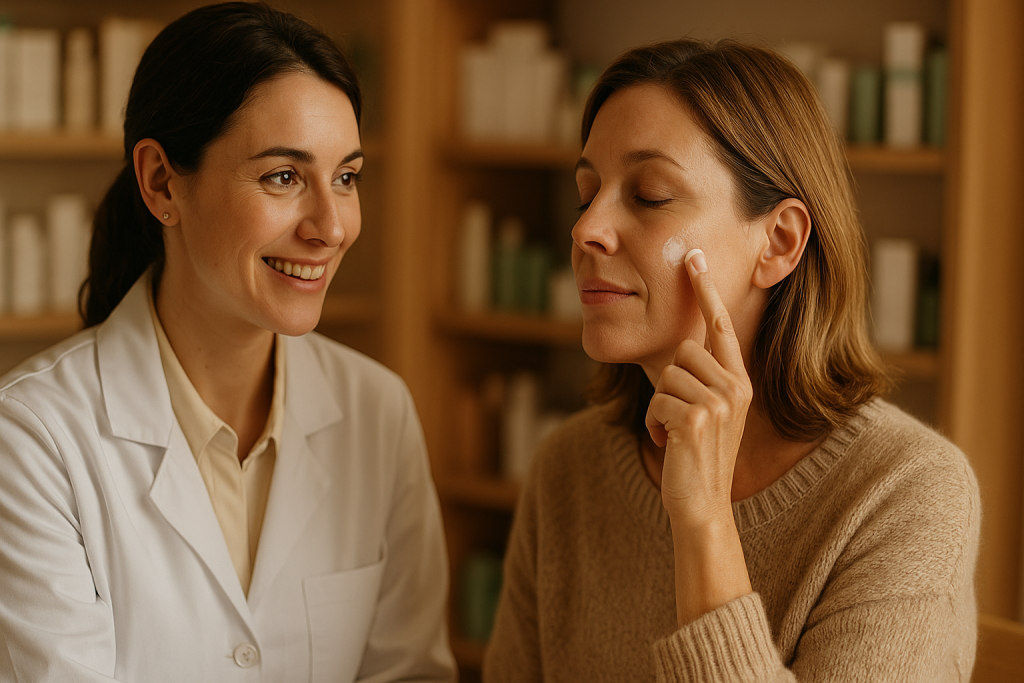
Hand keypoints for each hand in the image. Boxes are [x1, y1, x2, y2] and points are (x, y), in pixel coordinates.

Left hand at [644, 248, 752, 524]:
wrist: (703, 505)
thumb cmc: (697, 457)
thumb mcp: (708, 413)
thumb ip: (702, 380)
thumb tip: (682, 351)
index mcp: (740, 381)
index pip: (721, 327)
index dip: (706, 291)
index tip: (695, 257)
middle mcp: (736, 387)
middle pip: (682, 350)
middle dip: (669, 383)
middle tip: (681, 418)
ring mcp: (720, 402)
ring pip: (665, 376)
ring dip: (660, 407)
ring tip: (677, 434)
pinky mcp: (696, 417)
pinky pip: (656, 401)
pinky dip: (654, 425)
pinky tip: (670, 444)